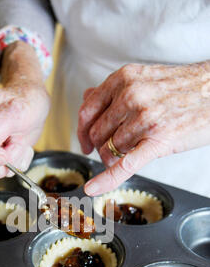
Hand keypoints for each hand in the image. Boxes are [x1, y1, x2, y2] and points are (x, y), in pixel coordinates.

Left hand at [78, 62, 209, 194]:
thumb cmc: (183, 88)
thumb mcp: (144, 78)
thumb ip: (113, 90)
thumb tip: (86, 98)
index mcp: (124, 78)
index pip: (87, 110)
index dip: (82, 131)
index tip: (85, 143)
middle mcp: (131, 95)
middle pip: (97, 134)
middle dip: (103, 147)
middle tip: (116, 150)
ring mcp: (144, 117)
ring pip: (110, 150)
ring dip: (116, 157)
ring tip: (134, 151)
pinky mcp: (158, 140)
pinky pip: (124, 165)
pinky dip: (106, 180)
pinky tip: (93, 188)